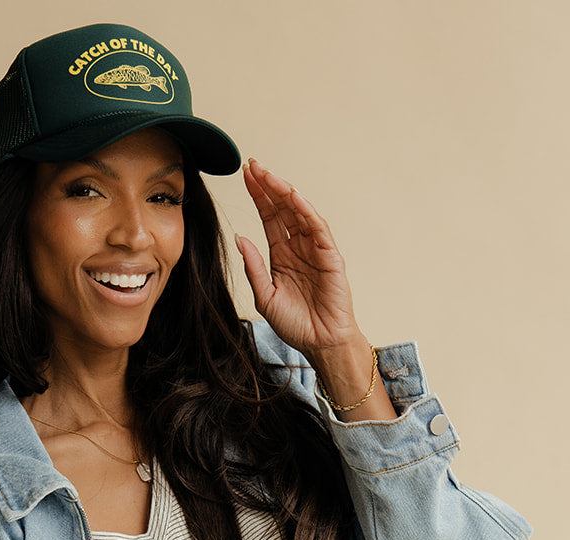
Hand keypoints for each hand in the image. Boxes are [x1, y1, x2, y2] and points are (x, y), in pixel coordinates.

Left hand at [236, 158, 361, 361]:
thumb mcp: (265, 297)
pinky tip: (294, 197)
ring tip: (269, 176)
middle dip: (268, 186)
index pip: (268, 217)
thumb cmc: (295, 324)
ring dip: (284, 193)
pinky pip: (318, 229)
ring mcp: (315, 249)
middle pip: (282, 209)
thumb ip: (254, 267)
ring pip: (299, 213)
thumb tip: (239, 238)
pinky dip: (307, 211)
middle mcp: (298, 247)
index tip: (244, 176)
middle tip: (253, 165)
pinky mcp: (330, 256)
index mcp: (281, 255)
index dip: (257, 196)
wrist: (320, 343)